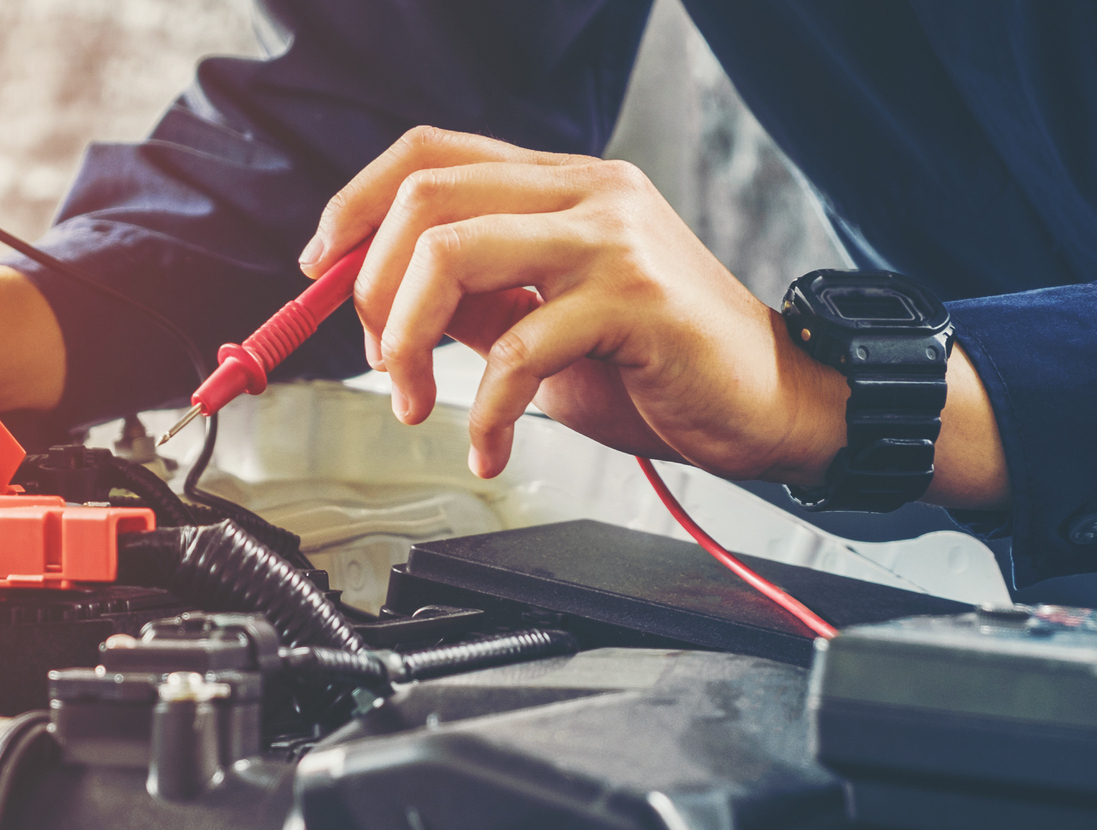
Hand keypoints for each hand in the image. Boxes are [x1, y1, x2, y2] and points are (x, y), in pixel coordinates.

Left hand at [302, 127, 1007, 508]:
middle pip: (426, 196)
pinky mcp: (634, 299)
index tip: (319, 267)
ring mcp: (612, 238)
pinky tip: (488, 446)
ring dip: (404, 341)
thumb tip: (386, 306)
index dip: (356, 202)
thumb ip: (480, 302)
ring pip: (453, 254)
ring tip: (414, 404)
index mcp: (562, 184)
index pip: (431, 152)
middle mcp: (587, 191)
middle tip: (375, 358)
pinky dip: (481, 410)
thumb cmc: (664, 368)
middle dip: (369, 285)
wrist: (777, 404)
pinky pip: (515, 347)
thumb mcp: (550, 325)